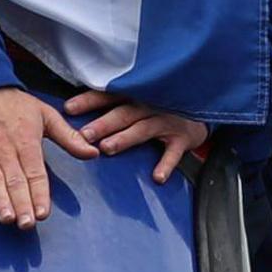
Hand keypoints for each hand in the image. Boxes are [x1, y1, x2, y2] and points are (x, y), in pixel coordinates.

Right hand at [0, 87, 98, 229]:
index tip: (44, 213)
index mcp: (26, 141)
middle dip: (22, 203)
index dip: (39, 193)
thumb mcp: (46, 114)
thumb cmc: (14, 104)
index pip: (35, 172)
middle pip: (14, 180)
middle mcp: (4, 149)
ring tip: (6, 218)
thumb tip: (94, 153)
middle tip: (27, 224)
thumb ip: (69, 137)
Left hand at [60, 92, 210, 181]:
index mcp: (136, 94)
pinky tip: (157, 177)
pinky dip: (166, 164)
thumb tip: (74, 109)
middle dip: (103, 123)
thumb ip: (114, 102)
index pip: (109, 95)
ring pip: (143, 129)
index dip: (89, 101)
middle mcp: (151, 104)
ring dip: (125, 139)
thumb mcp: (140, 96)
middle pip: (123, 113)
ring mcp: (167, 120)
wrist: (204, 106)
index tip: (68, 109)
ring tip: (107, 148)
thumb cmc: (161, 104)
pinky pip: (173, 152)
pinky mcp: (182, 137)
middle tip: (84, 134)